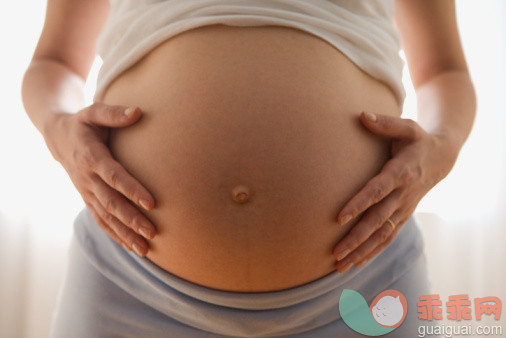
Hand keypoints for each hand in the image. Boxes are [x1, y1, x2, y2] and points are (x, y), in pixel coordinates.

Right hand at [44, 103, 155, 255]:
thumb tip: (139, 111)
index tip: (152, 202)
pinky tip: (132, 247)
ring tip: (146, 250)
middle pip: (110, 203)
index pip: (113, 176)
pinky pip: (101, 220)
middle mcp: (87, 178)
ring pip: (106, 217)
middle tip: (153, 232)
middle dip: (131, 219)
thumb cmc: (83, 123)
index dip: (131, 190)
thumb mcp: (94, 112)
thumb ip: (114, 113)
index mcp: (91, 157)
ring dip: (125, 234)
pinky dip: (115, 235)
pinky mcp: (88, 199)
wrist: (58, 138)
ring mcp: (86, 192)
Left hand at [332, 111, 459, 272]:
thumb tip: (361, 115)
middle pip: (377, 221)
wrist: (441, 158)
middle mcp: (403, 195)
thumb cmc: (417, 140)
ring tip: (339, 266)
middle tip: (334, 253)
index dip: (358, 204)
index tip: (338, 218)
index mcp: (401, 173)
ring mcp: (404, 209)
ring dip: (361, 252)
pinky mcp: (403, 216)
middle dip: (355, 238)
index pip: (376, 191)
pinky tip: (356, 263)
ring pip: (382, 235)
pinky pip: (388, 238)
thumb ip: (385, 123)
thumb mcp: (406, 126)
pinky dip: (373, 252)